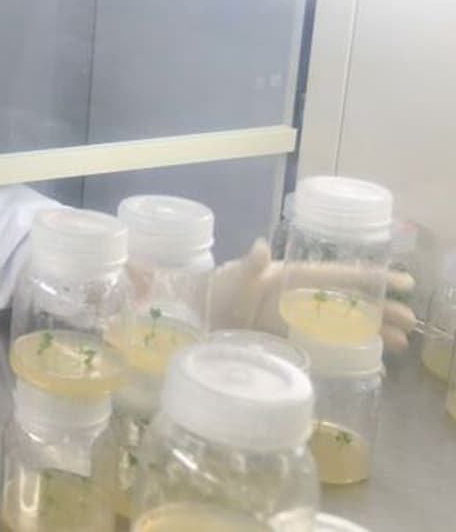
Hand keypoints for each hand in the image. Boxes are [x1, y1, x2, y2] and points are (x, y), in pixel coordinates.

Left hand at [210, 238, 416, 352]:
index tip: (404, 283)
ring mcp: (298, 320)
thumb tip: (259, 247)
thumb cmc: (215, 290)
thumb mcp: (233, 278)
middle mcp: (302, 297)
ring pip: (345, 323)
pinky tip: (372, 360)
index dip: (372, 278)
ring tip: (401, 344)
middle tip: (412, 323)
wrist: (196, 315)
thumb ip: (249, 266)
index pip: (341, 276)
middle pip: (350, 301)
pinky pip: (328, 344)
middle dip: (382, 310)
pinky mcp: (292, 340)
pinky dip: (351, 350)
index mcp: (294, 277)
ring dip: (373, 331)